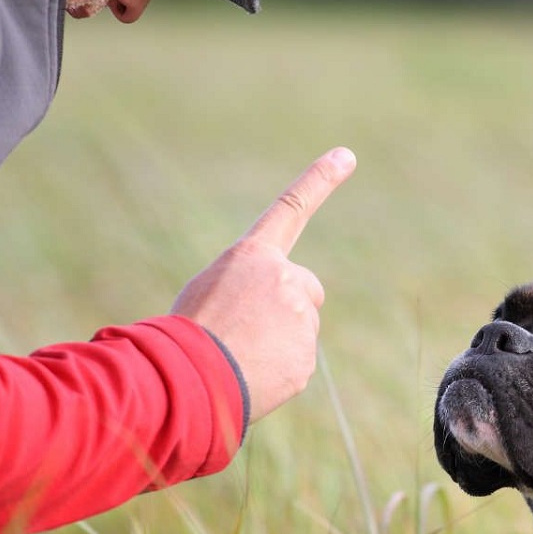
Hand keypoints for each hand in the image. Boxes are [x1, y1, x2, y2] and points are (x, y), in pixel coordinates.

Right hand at [171, 147, 356, 422]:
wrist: (187, 377)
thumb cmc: (186, 333)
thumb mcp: (207, 292)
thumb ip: (248, 288)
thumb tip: (270, 318)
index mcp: (252, 257)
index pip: (290, 209)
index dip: (320, 180)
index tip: (347, 155)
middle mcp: (284, 279)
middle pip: (306, 290)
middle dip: (290, 307)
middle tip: (251, 328)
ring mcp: (299, 319)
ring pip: (300, 330)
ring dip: (278, 342)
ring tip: (240, 354)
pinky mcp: (305, 357)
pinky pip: (296, 362)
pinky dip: (278, 370)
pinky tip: (251, 375)